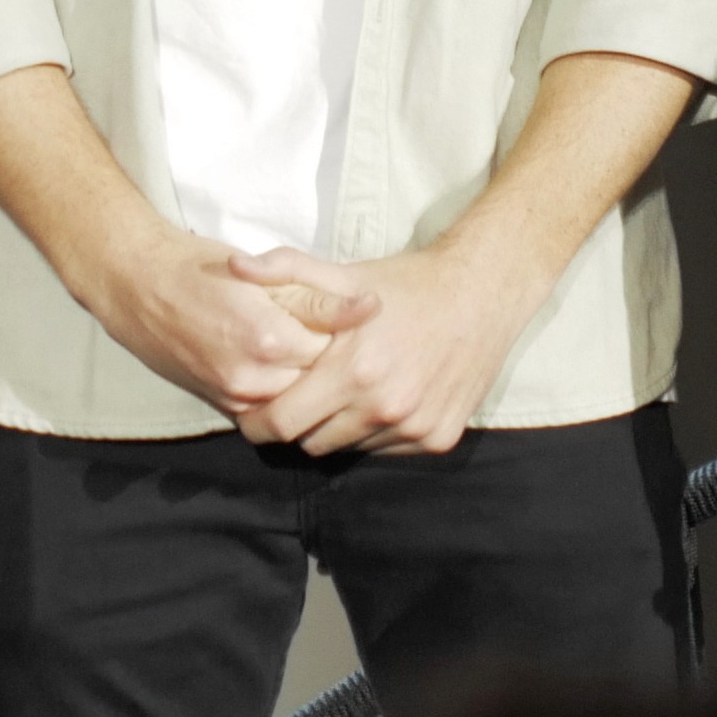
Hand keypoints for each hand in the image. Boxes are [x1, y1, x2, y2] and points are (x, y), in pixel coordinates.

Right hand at [83, 224, 360, 420]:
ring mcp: (235, 399)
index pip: (337, 353)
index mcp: (268, 339)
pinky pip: (270, 412)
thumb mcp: (264, 273)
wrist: (138, 287)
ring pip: (299, 404)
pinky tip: (286, 367)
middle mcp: (252, 379)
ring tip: (312, 353)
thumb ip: (318, 298)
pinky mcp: (223, 409)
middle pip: (320, 385)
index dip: (349, 337)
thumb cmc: (201, 268)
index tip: (352, 324)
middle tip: (337, 340)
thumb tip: (372, 306)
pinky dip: (285, 393)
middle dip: (333, 366)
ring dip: (311, 383)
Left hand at [224, 239, 534, 455]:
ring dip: (341, 428)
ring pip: (350, 448)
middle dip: (299, 425)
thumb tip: (234, 265)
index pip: (281, 425)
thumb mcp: (345, 273)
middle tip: (302, 397)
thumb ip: (285, 270)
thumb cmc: (406, 284)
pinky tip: (385, 397)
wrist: (483, 292)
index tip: (256, 409)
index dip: (259, 421)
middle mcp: (384, 408)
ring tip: (347, 392)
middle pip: (311, 443)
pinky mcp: (438, 438)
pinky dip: (378, 431)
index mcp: (352, 371)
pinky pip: (387, 450)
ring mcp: (414, 427)